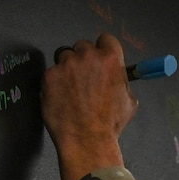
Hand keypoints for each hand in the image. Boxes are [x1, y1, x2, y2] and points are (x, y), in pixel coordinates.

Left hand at [42, 34, 137, 179]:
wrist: (87, 140)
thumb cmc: (110, 124)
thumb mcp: (129, 101)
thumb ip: (121, 81)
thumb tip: (117, 77)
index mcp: (111, 58)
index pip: (105, 39)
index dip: (102, 50)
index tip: (99, 59)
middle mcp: (88, 56)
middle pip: (83, 46)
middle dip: (83, 60)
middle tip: (83, 78)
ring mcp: (66, 65)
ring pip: (64, 57)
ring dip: (67, 69)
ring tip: (70, 89)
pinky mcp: (49, 76)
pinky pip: (51, 73)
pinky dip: (54, 84)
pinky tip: (60, 98)